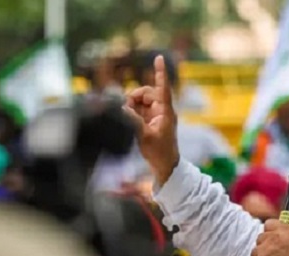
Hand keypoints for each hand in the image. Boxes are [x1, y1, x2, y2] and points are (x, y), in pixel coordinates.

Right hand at [123, 56, 178, 184]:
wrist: (164, 165)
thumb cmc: (159, 152)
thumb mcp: (144, 136)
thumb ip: (133, 121)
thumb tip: (123, 108)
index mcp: (165, 112)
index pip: (162, 88)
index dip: (160, 72)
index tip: (159, 58)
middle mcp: (162, 110)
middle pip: (147, 92)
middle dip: (135, 97)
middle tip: (126, 109)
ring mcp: (156, 114)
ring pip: (141, 100)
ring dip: (132, 105)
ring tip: (129, 117)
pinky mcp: (150, 120)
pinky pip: (139, 109)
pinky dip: (132, 112)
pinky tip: (130, 120)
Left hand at [249, 220, 288, 255]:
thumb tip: (285, 242)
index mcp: (284, 232)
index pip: (269, 224)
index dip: (271, 231)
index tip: (274, 236)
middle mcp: (270, 239)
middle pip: (261, 238)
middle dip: (265, 245)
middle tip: (273, 254)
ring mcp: (261, 253)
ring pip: (255, 251)